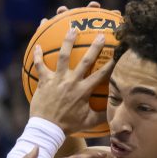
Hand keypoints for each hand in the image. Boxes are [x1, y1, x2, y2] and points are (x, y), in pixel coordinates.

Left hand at [29, 8, 115, 134]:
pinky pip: (40, 65)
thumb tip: (117, 114)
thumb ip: (102, 115)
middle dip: (94, 47)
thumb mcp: (88, 121)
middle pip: (85, 61)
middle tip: (100, 35)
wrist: (47, 128)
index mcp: (83, 91)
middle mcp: (71, 82)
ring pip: (63, 56)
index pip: (101, 75)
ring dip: (68, 41)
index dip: (111, 64)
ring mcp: (57, 80)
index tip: (119, 54)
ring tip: (72, 28)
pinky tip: (37, 45)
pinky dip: (38, 55)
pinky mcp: (44, 81)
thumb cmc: (68, 125)